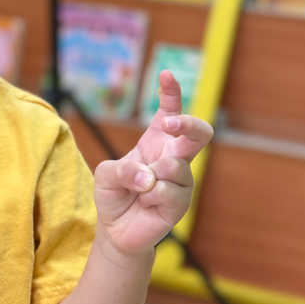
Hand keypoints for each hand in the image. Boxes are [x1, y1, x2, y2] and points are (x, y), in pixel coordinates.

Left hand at [93, 70, 213, 255]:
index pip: (170, 111)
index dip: (172, 92)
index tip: (166, 74)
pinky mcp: (181, 203)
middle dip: (188, 123)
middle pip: (198, 133)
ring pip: (176, 166)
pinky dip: (150, 196)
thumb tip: (148, 178)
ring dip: (151, 176)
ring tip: (140, 190)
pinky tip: (146, 203)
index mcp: (157, 141)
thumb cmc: (114, 194)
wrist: (116, 229)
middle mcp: (174, 156)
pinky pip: (168, 192)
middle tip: (169, 124)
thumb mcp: (106, 174)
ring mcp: (181, 180)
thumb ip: (123, 170)